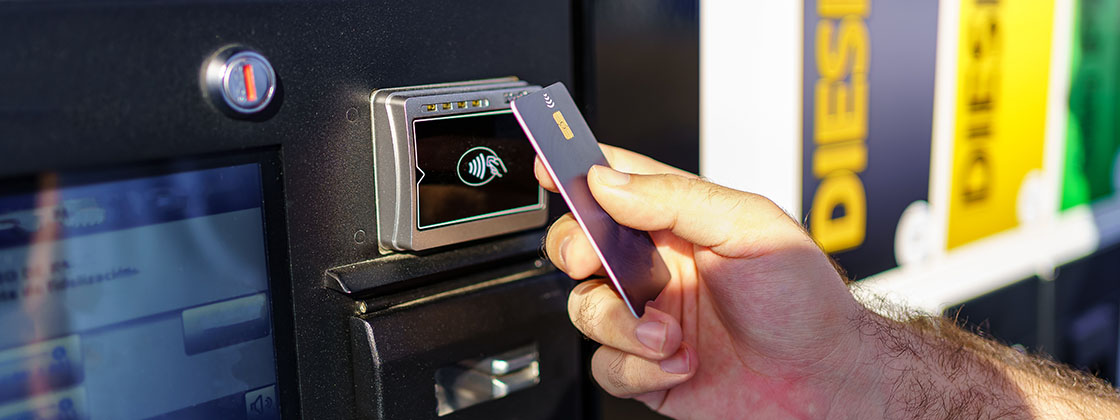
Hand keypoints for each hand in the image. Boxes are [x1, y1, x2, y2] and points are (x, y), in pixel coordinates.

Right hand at [537, 145, 871, 417]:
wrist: (826, 380)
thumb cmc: (804, 301)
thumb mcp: (749, 227)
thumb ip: (675, 199)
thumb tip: (609, 182)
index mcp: (680, 222)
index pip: (616, 185)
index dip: (578, 172)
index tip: (549, 167)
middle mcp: (658, 268)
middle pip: (580, 245)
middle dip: (575, 250)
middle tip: (591, 259)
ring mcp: (649, 318)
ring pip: (585, 308)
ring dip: (622, 323)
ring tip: (668, 332)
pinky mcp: (647, 368)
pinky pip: (607, 365)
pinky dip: (638, 367)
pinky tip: (679, 362)